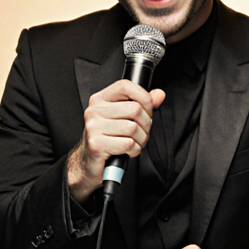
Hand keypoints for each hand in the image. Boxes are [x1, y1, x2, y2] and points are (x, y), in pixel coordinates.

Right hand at [67, 80, 165, 201]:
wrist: (88, 162)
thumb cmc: (108, 138)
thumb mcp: (124, 117)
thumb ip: (142, 104)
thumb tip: (159, 95)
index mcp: (100, 99)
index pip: (125, 86)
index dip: (143, 97)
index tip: (147, 109)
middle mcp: (94, 110)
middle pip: (135, 109)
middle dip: (146, 124)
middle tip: (140, 132)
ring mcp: (93, 127)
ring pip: (133, 128)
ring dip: (140, 140)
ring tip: (133, 143)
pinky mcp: (96, 144)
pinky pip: (128, 144)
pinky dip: (134, 151)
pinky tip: (126, 151)